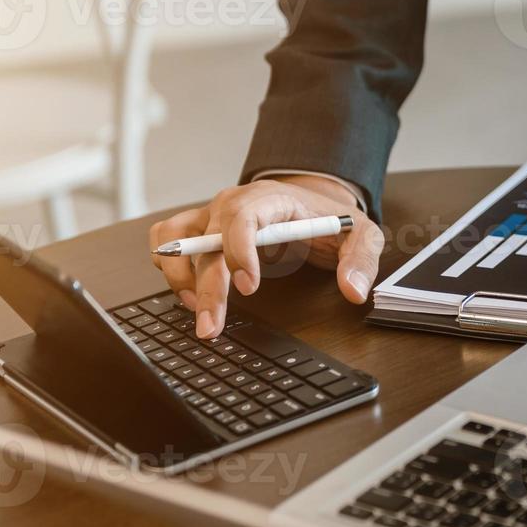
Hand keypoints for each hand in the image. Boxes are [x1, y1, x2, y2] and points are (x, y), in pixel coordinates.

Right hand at [148, 175, 383, 338]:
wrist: (313, 202)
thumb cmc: (331, 220)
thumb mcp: (361, 235)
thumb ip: (361, 261)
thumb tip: (354, 291)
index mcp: (271, 199)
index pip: (242, 217)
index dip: (238, 251)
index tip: (248, 287)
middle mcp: (233, 203)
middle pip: (205, 240)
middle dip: (206, 286)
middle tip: (211, 327)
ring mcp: (212, 215)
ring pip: (174, 237)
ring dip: (178, 275)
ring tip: (197, 311)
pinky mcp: (201, 229)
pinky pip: (165, 238)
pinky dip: (167, 265)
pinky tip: (188, 294)